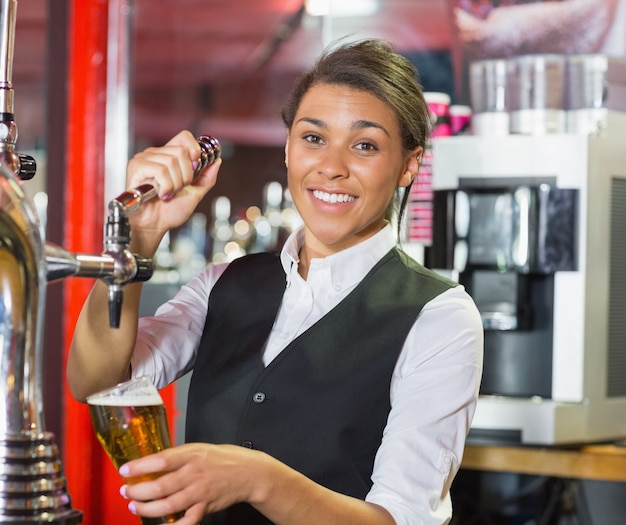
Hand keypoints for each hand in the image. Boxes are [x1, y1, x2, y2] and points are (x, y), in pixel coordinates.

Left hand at [118, 443, 268, 523]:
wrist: (249, 473)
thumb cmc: (224, 458)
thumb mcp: (200, 448)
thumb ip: (179, 456)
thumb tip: (154, 462)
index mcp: (191, 455)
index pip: (161, 460)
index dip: (140, 466)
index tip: (125, 470)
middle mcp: (194, 474)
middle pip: (160, 486)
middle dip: (138, 491)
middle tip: (126, 492)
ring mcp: (199, 492)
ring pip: (167, 505)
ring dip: (147, 508)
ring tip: (135, 507)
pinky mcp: (205, 507)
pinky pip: (186, 521)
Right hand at [125, 130, 221, 252]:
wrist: (155, 226)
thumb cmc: (170, 211)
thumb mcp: (195, 193)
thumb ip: (207, 177)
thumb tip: (217, 161)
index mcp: (169, 156)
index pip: (184, 136)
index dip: (194, 148)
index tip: (196, 164)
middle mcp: (156, 154)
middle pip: (181, 151)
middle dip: (186, 176)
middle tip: (178, 188)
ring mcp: (145, 159)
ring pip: (171, 161)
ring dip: (175, 184)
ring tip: (168, 193)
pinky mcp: (136, 166)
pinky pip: (160, 170)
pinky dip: (166, 186)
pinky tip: (160, 194)